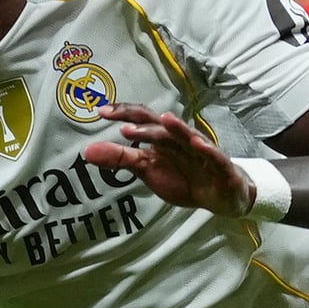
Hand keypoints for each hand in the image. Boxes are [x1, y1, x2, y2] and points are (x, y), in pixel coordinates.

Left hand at [82, 104, 251, 212]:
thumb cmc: (182, 177)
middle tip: (123, 125)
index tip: (101, 111)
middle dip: (144, 126)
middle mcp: (182, 140)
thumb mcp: (147, 170)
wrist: (220, 196)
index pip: (142, 120)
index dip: (124, 114)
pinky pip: (214, 156)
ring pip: (188, 137)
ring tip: (164, 119)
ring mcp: (202, 152)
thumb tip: (87, 151)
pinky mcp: (221, 166)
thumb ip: (120, 159)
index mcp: (163, 138)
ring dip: (177, 128)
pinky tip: (197, 143)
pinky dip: (206, 150)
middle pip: (162, 129)